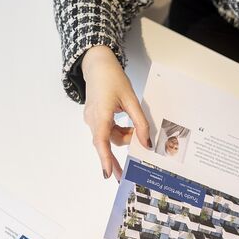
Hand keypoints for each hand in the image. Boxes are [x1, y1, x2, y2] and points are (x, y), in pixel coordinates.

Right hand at [80, 45, 149, 178]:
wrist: (97, 65)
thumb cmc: (113, 79)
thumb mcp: (131, 100)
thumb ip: (140, 123)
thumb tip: (147, 144)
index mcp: (101, 114)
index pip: (102, 142)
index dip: (106, 159)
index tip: (108, 173)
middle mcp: (92, 119)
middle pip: (107, 142)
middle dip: (118, 153)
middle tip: (125, 173)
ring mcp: (91, 119)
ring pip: (108, 137)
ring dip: (123, 137)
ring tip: (136, 130)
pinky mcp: (93, 117)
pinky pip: (107, 131)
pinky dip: (118, 131)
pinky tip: (128, 127)